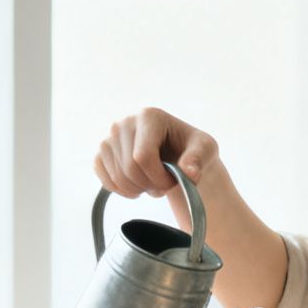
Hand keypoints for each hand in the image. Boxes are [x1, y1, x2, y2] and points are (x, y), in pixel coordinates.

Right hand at [95, 107, 221, 198]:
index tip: (174, 181)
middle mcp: (124, 123)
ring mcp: (110, 138)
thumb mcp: (205, 149)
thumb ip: (198, 159)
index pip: (142, 156)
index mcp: (148, 116)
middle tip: (164, 185)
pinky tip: (137, 186)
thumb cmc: (192, 149)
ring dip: (138, 190)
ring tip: (153, 183)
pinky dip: (122, 191)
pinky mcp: (102, 153)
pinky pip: (105, 180)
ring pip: (117, 178)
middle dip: (150, 185)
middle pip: (129, 169)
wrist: (178, 153)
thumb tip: (189, 173)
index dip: (159, 178)